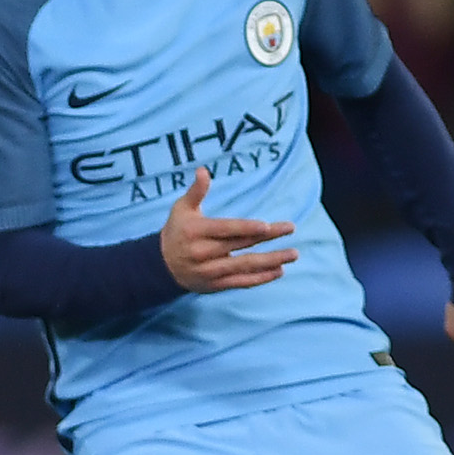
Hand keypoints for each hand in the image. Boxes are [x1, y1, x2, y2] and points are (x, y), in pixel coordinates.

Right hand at [159, 167, 294, 291]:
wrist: (160, 266)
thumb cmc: (177, 231)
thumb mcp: (181, 209)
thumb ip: (196, 191)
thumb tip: (203, 170)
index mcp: (195, 232)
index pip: (225, 230)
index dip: (246, 229)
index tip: (267, 226)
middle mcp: (201, 253)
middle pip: (239, 245)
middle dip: (267, 237)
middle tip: (289, 228)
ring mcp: (209, 271)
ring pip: (244, 266)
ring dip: (271, 261)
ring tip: (293, 254)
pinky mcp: (215, 285)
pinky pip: (241, 282)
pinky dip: (261, 278)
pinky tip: (279, 271)